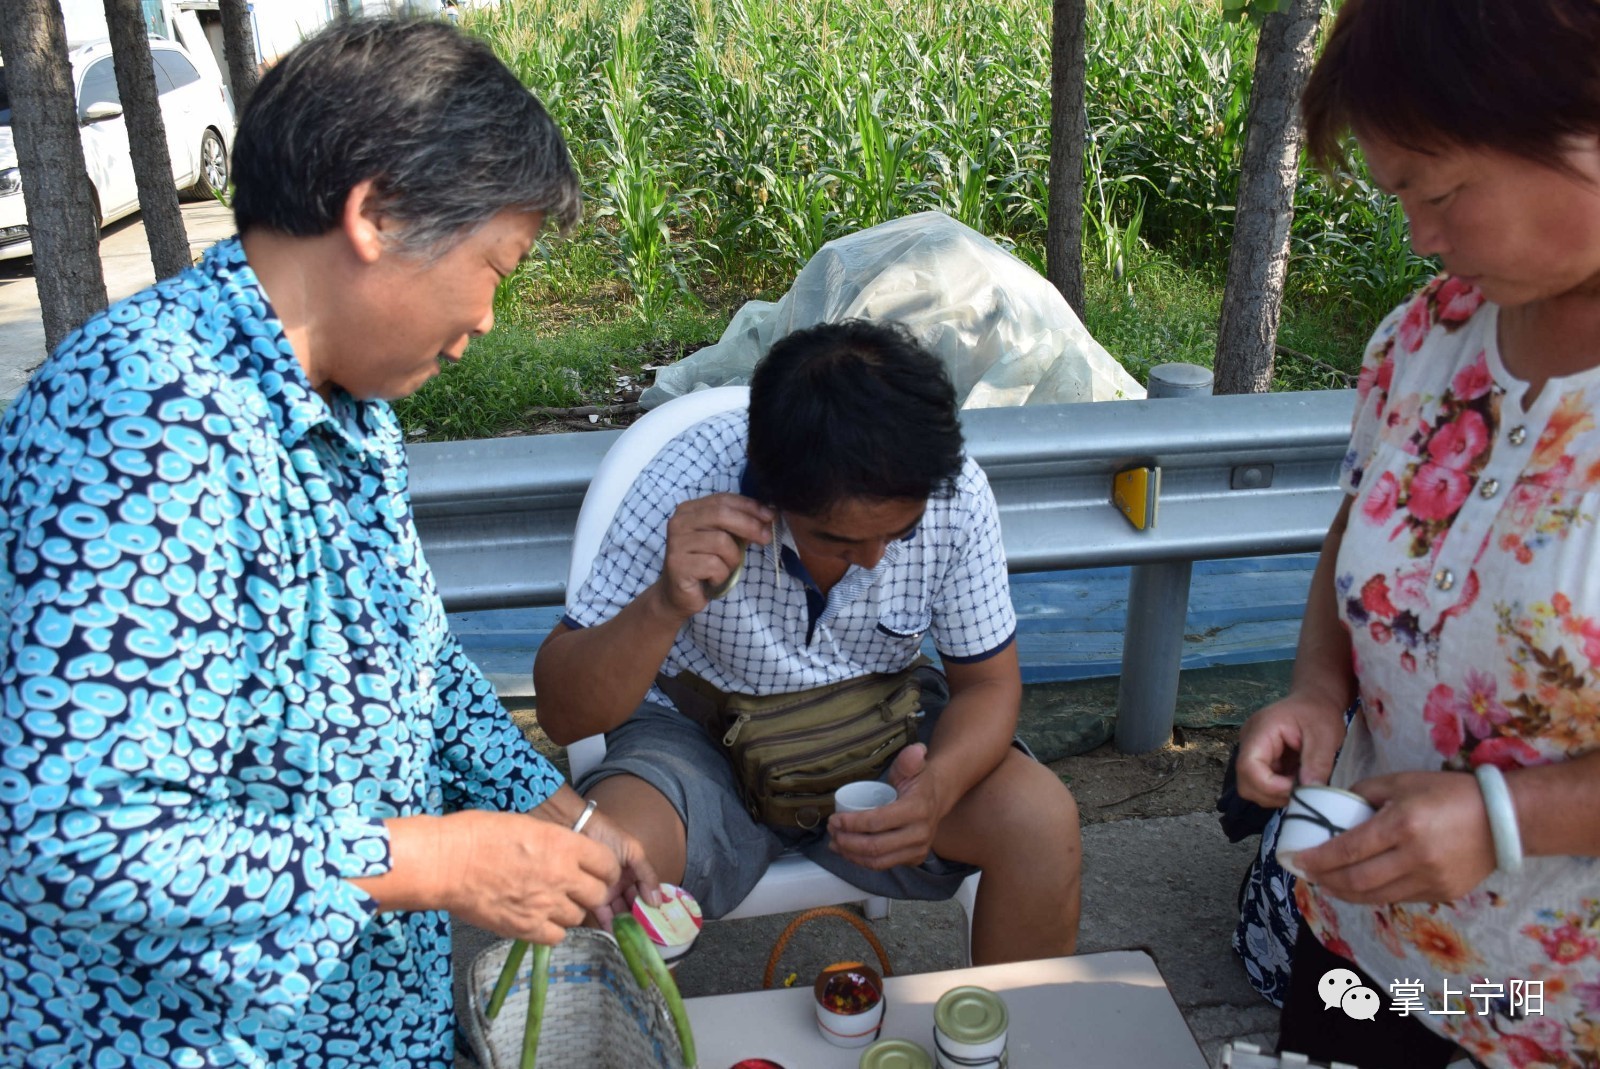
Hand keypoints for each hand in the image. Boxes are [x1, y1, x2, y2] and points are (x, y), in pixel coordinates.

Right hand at [437, 810, 622, 943]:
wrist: (447, 862)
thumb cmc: (479, 835)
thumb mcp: (528, 825)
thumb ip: (556, 843)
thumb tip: (568, 856)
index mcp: (565, 845)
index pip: (608, 864)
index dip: (605, 870)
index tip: (599, 872)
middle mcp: (562, 876)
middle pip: (599, 894)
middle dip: (591, 892)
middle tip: (576, 889)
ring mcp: (545, 905)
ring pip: (579, 917)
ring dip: (570, 910)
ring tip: (550, 902)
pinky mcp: (526, 928)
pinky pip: (557, 937)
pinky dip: (552, 930)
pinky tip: (539, 919)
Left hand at [577, 808, 662, 926]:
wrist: (579, 830)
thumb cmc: (609, 836)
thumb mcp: (634, 852)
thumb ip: (647, 875)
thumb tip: (657, 903)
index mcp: (634, 874)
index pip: (646, 895)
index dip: (651, 909)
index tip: (657, 925)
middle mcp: (622, 885)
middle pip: (633, 906)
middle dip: (639, 921)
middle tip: (645, 936)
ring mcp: (606, 892)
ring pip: (619, 912)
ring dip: (625, 925)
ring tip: (632, 938)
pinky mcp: (590, 897)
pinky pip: (602, 914)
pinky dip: (609, 924)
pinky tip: (616, 934)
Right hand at [654, 493, 773, 618]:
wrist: (678, 595)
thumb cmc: (704, 565)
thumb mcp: (723, 540)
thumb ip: (738, 525)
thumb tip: (767, 516)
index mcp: (689, 510)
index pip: (723, 500)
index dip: (749, 506)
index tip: (769, 515)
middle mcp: (679, 522)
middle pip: (722, 515)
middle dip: (749, 525)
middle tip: (766, 538)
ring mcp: (676, 543)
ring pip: (721, 542)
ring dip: (733, 558)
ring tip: (726, 568)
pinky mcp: (678, 564)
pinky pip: (714, 565)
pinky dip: (721, 575)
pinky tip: (714, 580)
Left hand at [826, 744, 945, 869]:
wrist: (938, 797)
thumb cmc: (919, 781)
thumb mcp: (913, 765)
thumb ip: (910, 758)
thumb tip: (916, 750)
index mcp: (917, 809)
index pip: (878, 821)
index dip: (852, 823)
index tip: (834, 819)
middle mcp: (920, 833)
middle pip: (875, 846)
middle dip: (847, 841)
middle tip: (831, 831)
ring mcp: (918, 849)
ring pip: (878, 861)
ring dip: (851, 854)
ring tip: (835, 842)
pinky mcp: (914, 859)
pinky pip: (883, 865)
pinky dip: (862, 861)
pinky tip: (847, 851)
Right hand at [1235, 692, 1348, 807]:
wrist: (1315, 700)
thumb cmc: (1319, 712)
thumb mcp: (1325, 736)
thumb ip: (1317, 763)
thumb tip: (1310, 792)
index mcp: (1260, 731)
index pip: (1248, 767)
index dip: (1271, 786)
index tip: (1298, 788)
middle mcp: (1248, 742)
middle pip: (1246, 783)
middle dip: (1274, 793)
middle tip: (1301, 789)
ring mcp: (1251, 752)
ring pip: (1252, 788)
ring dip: (1277, 793)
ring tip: (1300, 781)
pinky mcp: (1259, 760)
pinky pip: (1261, 784)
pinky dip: (1279, 789)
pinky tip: (1296, 779)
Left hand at [1294, 771, 1495, 903]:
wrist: (1505, 819)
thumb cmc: (1450, 793)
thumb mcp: (1402, 781)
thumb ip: (1364, 793)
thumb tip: (1333, 805)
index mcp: (1401, 825)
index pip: (1346, 850)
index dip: (1316, 859)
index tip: (1293, 860)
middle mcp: (1414, 857)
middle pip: (1355, 880)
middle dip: (1323, 880)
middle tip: (1304, 874)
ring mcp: (1430, 880)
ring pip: (1374, 896)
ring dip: (1343, 892)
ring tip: (1325, 883)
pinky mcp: (1442, 894)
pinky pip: (1397, 898)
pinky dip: (1372, 894)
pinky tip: (1358, 886)